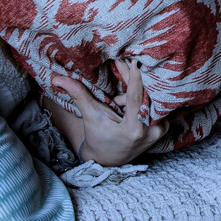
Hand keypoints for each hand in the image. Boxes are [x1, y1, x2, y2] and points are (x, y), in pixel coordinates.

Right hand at [46, 58, 164, 166]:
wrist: (108, 159)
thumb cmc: (98, 136)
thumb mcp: (89, 115)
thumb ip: (78, 95)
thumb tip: (57, 79)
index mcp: (133, 130)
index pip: (137, 97)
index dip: (135, 78)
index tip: (135, 61)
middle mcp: (151, 131)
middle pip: (146, 96)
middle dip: (132, 83)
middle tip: (122, 72)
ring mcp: (159, 131)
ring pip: (151, 100)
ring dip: (136, 96)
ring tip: (119, 105)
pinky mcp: (163, 129)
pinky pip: (157, 106)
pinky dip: (144, 102)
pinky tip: (130, 107)